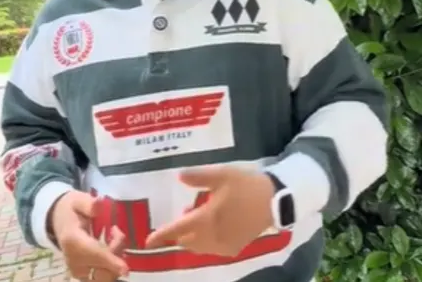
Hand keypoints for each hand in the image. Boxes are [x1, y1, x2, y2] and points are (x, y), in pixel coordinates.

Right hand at [51, 190, 129, 280]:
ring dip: (115, 263)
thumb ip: (89, 203)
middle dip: (116, 255)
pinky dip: (111, 268)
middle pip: (101, 269)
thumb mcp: (79, 200)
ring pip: (104, 277)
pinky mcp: (81, 276)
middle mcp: (72, 259)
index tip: (125, 268)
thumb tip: (99, 203)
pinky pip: (102, 278)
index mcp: (71, 239)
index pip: (93, 253)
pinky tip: (111, 252)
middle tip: (117, 233)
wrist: (59, 220)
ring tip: (114, 242)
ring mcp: (76, 270)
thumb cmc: (72, 210)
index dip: (109, 261)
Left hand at [145, 166, 275, 255]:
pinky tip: (211, 225)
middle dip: (179, 233)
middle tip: (184, 212)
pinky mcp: (236, 247)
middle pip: (187, 241)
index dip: (162, 235)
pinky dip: (205, 241)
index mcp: (207, 218)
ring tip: (198, 213)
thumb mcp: (221, 174)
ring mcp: (226, 244)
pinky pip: (212, 249)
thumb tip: (179, 176)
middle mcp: (214, 236)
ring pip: (199, 247)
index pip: (179, 230)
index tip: (147, 241)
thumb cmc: (246, 185)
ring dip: (192, 236)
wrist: (276, 200)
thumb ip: (198, 177)